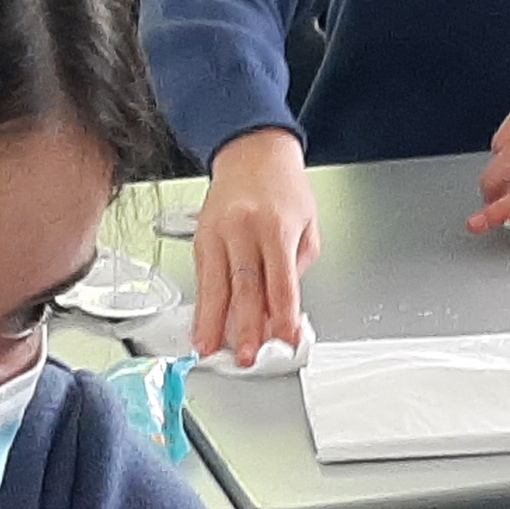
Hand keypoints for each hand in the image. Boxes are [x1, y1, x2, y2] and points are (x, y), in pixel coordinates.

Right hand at [194, 128, 318, 359]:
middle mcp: (245, 230)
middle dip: (245, 328)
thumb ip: (297, 268)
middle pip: (245, 288)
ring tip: (211, 350)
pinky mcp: (201, 237)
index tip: (285, 340)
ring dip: (213, 323)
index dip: (282, 316)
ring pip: (216, 286)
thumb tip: (280, 308)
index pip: (281, 283)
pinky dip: (202, 306)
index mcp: (277, 228)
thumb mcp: (308, 225)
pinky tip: (201, 327)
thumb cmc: (284, 188)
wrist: (252, 152)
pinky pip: (203, 278)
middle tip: (247, 356)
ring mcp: (219, 233)